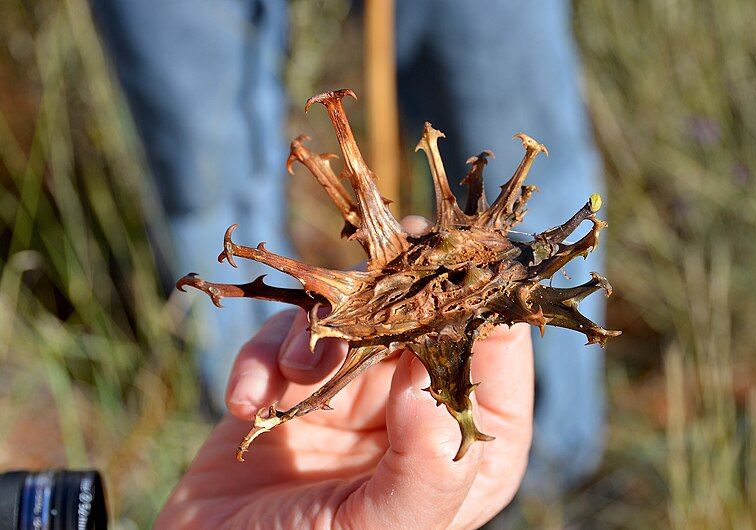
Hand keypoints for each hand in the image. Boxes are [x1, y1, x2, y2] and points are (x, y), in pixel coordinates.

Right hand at [157, 211, 533, 529]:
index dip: (473, 300)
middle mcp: (417, 403)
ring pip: (353, 310)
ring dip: (316, 331)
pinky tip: (245, 403)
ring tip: (291, 377)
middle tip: (361, 284)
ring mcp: (356, 386)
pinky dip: (261, 356)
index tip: (439, 266)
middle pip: (421, 311)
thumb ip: (424, 471)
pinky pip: (286, 334)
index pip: (497, 349)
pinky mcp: (297, 378)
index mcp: (466, 440)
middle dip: (385, 296)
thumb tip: (429, 386)